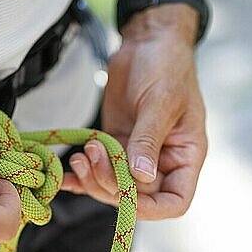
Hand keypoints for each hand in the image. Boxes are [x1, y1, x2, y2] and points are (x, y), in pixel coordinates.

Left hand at [62, 4, 206, 219]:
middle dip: (111, 184)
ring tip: (81, 153)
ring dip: (94, 177)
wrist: (148, 42)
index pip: (175, 201)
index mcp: (186, 156)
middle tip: (92, 156)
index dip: (151, 209)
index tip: (125, 196)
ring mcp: (137, 156)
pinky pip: (100, 169)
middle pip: (137, 197)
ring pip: (114, 186)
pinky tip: (65, 176)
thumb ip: (148, 141)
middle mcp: (163, 162)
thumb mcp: (160, 102)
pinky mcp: (116, 145)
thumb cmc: (166, 66)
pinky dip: (81, 176)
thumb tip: (141, 178)